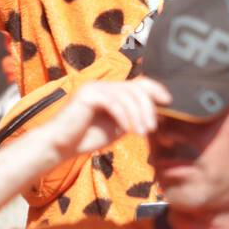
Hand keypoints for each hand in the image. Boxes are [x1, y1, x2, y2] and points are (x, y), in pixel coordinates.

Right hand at [44, 77, 169, 158]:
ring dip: (138, 114)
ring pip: (126, 95)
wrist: (60, 146)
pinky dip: (124, 116)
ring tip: (142, 132)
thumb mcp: (118, 126)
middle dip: (148, 107)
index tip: (169, 102)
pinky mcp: (87, 94)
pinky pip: (113, 102)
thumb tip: (157, 115)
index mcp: (112, 90)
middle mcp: (104, 85)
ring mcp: (95, 87)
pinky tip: (128, 129)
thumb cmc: (87, 137)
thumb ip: (133, 117)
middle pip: (136, 88)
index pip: (139, 83)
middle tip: (152, 127)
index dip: (156, 89)